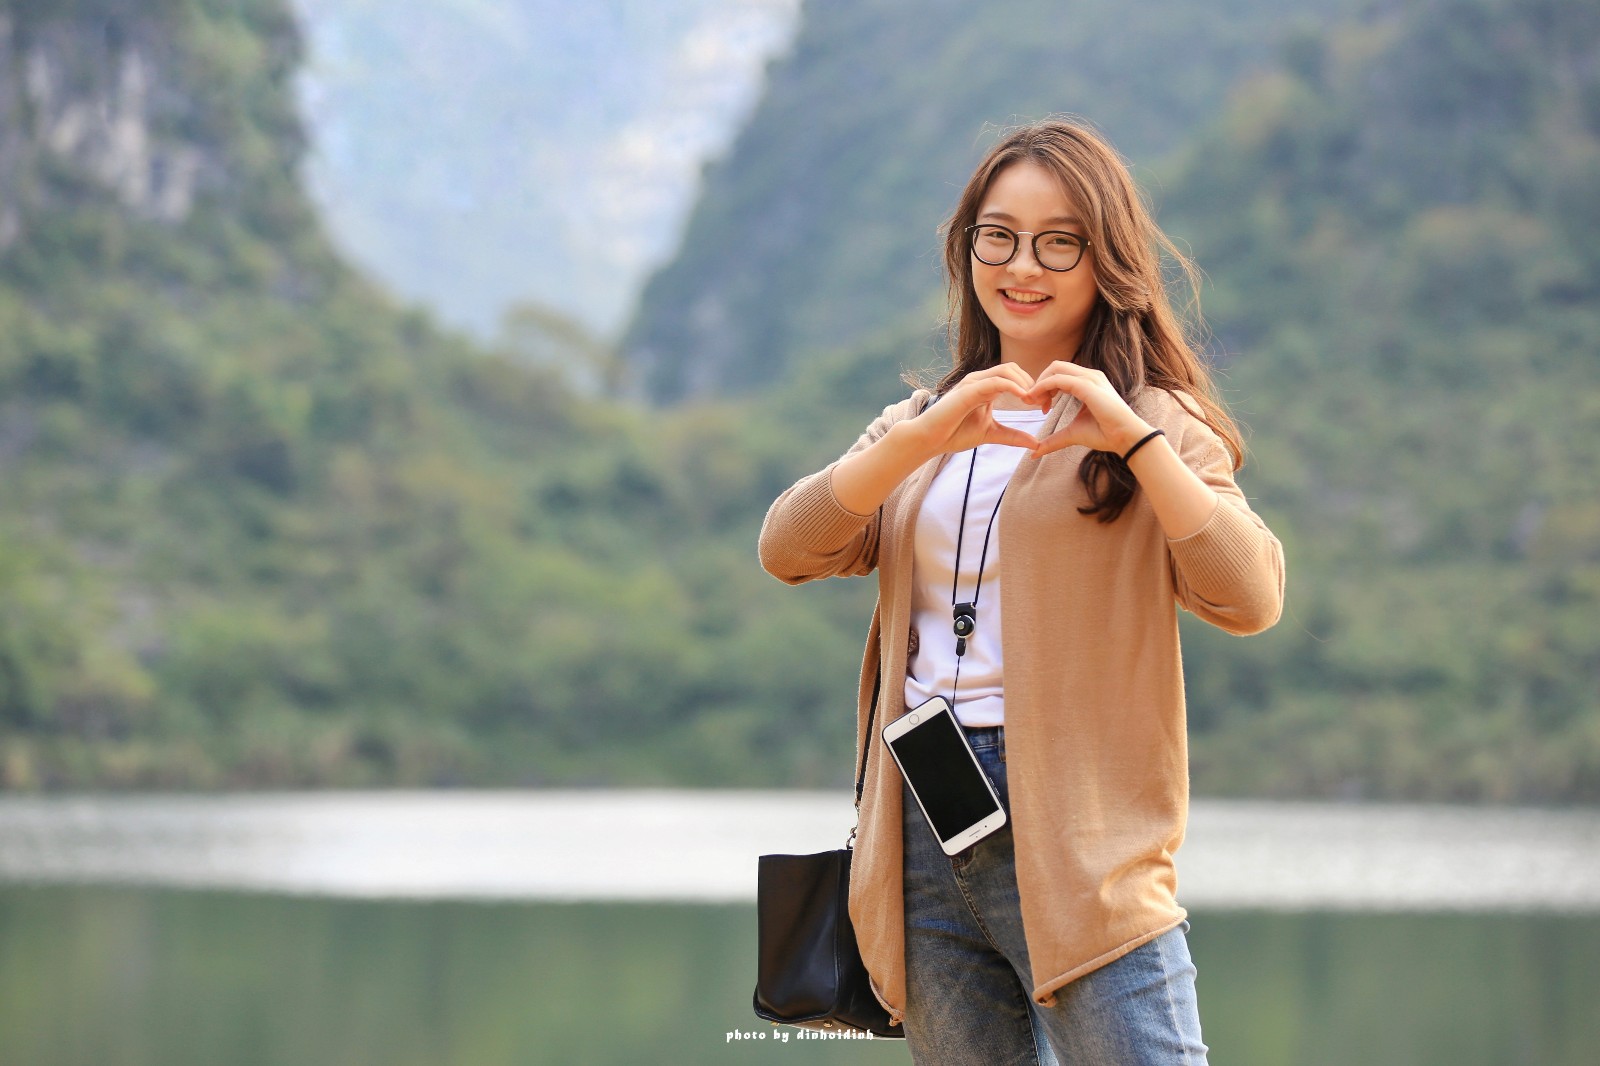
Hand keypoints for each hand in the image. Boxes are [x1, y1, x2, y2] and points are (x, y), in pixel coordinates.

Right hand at [901, 364, 1042, 457]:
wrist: (929, 439)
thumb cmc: (954, 434)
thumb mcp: (991, 434)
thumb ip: (1013, 436)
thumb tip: (1036, 444)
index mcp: (987, 388)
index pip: (1015, 377)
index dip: (1033, 388)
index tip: (1044, 405)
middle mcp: (981, 381)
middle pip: (1014, 369)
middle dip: (1032, 383)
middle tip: (1043, 402)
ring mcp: (974, 382)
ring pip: (1007, 371)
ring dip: (1025, 383)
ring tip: (1033, 401)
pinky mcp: (969, 389)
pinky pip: (995, 381)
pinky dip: (1012, 386)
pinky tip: (1023, 398)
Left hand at [1022, 361, 1153, 458]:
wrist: (1125, 438)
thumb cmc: (1104, 434)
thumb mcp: (1072, 434)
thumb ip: (1053, 440)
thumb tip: (1034, 453)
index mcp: (1088, 382)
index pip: (1060, 374)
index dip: (1044, 387)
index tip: (1039, 407)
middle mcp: (1089, 376)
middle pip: (1055, 367)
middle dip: (1039, 382)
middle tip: (1032, 403)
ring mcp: (1089, 378)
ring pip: (1055, 369)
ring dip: (1040, 384)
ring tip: (1034, 403)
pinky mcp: (1087, 385)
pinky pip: (1058, 379)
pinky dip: (1043, 387)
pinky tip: (1039, 402)